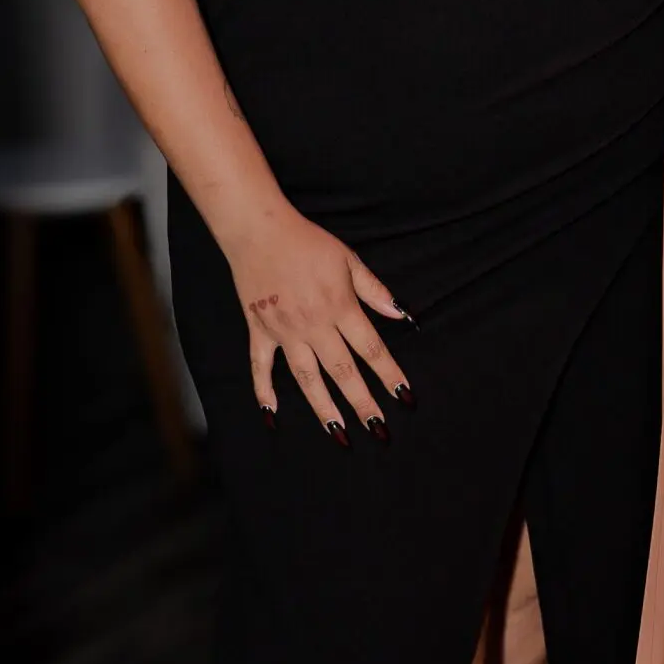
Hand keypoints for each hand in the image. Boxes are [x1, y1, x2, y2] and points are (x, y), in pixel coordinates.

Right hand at [229, 206, 410, 437]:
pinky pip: (261, 366)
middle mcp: (314, 325)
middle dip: (363, 403)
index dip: (390, 375)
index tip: (405, 398)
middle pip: (343, 372)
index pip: (371, 349)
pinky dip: (264, 390)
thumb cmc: (307, 242)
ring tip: (339, 433)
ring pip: (306, 378)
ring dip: (324, 408)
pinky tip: (272, 413)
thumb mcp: (349, 259)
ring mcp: (284, 331)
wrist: (259, 230)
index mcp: (339, 307)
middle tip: (379, 430)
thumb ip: (374, 290)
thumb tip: (401, 315)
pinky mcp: (259, 330)